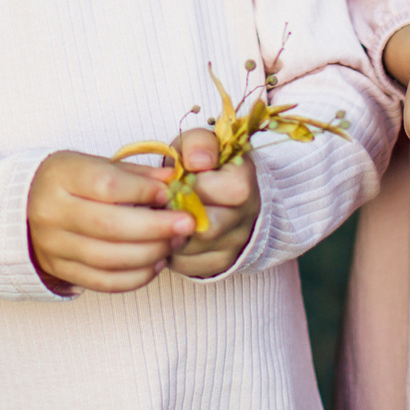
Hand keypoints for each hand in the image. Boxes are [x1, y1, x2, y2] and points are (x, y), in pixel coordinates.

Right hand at [26, 150, 198, 294]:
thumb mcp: (94, 164)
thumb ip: (133, 173)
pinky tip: (155, 263)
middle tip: (186, 224)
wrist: (24, 208)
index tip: (169, 192)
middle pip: (110, 226)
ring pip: (109, 258)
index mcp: (60, 176)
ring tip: (174, 242)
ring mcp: (54, 246)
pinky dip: (135, 277)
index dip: (143, 190)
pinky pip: (103, 282)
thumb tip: (171, 180)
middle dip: (156, 227)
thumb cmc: (68, 181)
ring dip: (150, 253)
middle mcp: (52, 212)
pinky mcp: (61, 271)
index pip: (106, 186)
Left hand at [166, 126, 258, 277]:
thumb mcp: (199, 143)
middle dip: (177, 214)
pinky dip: (170, 251)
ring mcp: (235, 245)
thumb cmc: (200, 165)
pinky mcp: (219, 264)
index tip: (179, 179)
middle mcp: (247, 218)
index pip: (229, 191)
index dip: (195, 184)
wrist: (211, 189)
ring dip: (169, 233)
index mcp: (246, 183)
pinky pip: (187, 265)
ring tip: (161, 216)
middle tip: (162, 202)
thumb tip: (198, 162)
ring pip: (194, 250)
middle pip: (208, 228)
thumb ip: (199, 144)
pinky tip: (167, 233)